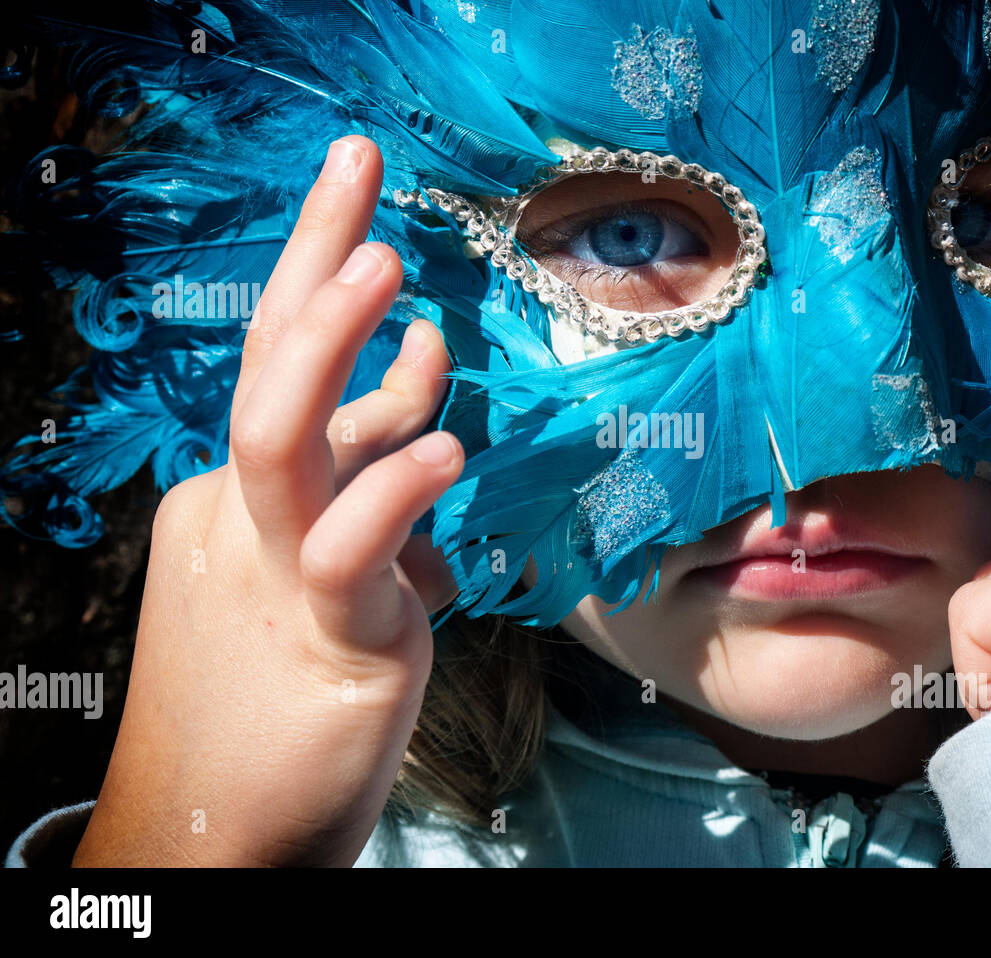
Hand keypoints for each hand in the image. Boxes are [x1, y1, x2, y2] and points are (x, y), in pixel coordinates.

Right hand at [73, 136, 460, 865]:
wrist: (222, 838)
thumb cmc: (283, 702)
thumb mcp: (333, 570)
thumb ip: (374, 494)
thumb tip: (423, 427)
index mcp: (246, 500)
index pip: (286, 371)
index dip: (322, 288)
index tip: (371, 225)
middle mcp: (247, 519)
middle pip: (268, 367)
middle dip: (309, 258)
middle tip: (356, 164)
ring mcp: (276, 574)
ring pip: (281, 439)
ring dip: (326, 345)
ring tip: (386, 264)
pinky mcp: (328, 639)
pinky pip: (351, 553)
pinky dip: (392, 491)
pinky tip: (443, 446)